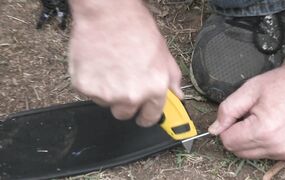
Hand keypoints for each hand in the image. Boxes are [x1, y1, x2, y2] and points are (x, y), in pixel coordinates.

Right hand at [68, 1, 182, 126]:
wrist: (107, 12)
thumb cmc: (135, 27)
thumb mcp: (163, 52)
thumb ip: (171, 78)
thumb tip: (177, 94)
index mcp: (154, 89)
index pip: (150, 117)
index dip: (146, 116)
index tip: (142, 115)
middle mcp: (131, 96)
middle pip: (124, 114)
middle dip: (124, 102)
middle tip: (122, 82)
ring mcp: (106, 93)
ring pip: (105, 103)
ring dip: (107, 91)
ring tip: (110, 67)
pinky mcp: (85, 87)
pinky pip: (88, 93)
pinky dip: (91, 82)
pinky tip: (97, 64)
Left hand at [209, 40, 284, 159]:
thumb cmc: (283, 84)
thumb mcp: (248, 90)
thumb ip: (227, 110)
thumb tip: (214, 129)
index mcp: (263, 131)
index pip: (228, 141)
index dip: (227, 127)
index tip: (236, 115)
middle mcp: (276, 147)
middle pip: (238, 151)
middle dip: (237, 134)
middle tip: (249, 115)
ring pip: (251, 154)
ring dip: (250, 139)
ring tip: (263, 119)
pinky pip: (267, 154)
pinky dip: (264, 143)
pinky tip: (273, 126)